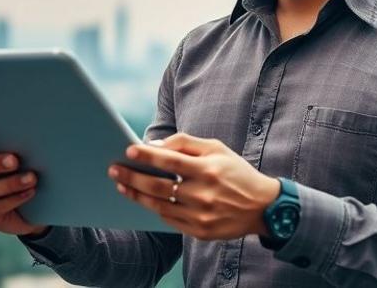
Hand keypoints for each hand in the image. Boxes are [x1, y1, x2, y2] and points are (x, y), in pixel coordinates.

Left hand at [108, 132, 280, 240]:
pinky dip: (154, 208)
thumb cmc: (236, 172)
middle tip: (114, 169)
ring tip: (122, 185)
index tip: (128, 150)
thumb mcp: (217, 149)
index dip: (147, 155)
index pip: (170, 161)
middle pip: (158, 185)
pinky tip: (143, 199)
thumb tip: (156, 145)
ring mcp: (200, 216)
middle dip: (132, 176)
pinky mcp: (199, 231)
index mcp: (208, 170)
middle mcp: (203, 194)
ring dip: (137, 194)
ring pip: (159, 205)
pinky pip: (169, 219)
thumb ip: (186, 144)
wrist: (262, 206)